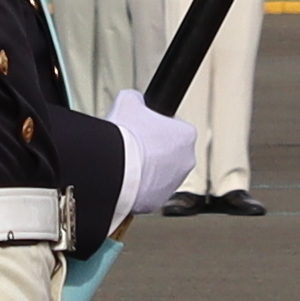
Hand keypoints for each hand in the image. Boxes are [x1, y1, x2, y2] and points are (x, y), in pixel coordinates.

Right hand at [106, 93, 201, 216]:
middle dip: (153, 149)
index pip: (175, 126)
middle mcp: (186, 161)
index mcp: (186, 135)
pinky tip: (124, 177)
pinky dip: (138, 186)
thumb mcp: (128, 101)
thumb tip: (135, 99)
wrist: (113, 170)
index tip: (143, 126)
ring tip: (126, 162)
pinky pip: (148, 191)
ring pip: (161, 173)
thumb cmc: (125, 137)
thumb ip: (137, 98)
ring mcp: (173, 184)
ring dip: (147, 168)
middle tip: (133, 144)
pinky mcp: (157, 201)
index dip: (156, 124)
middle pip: (170, 151)